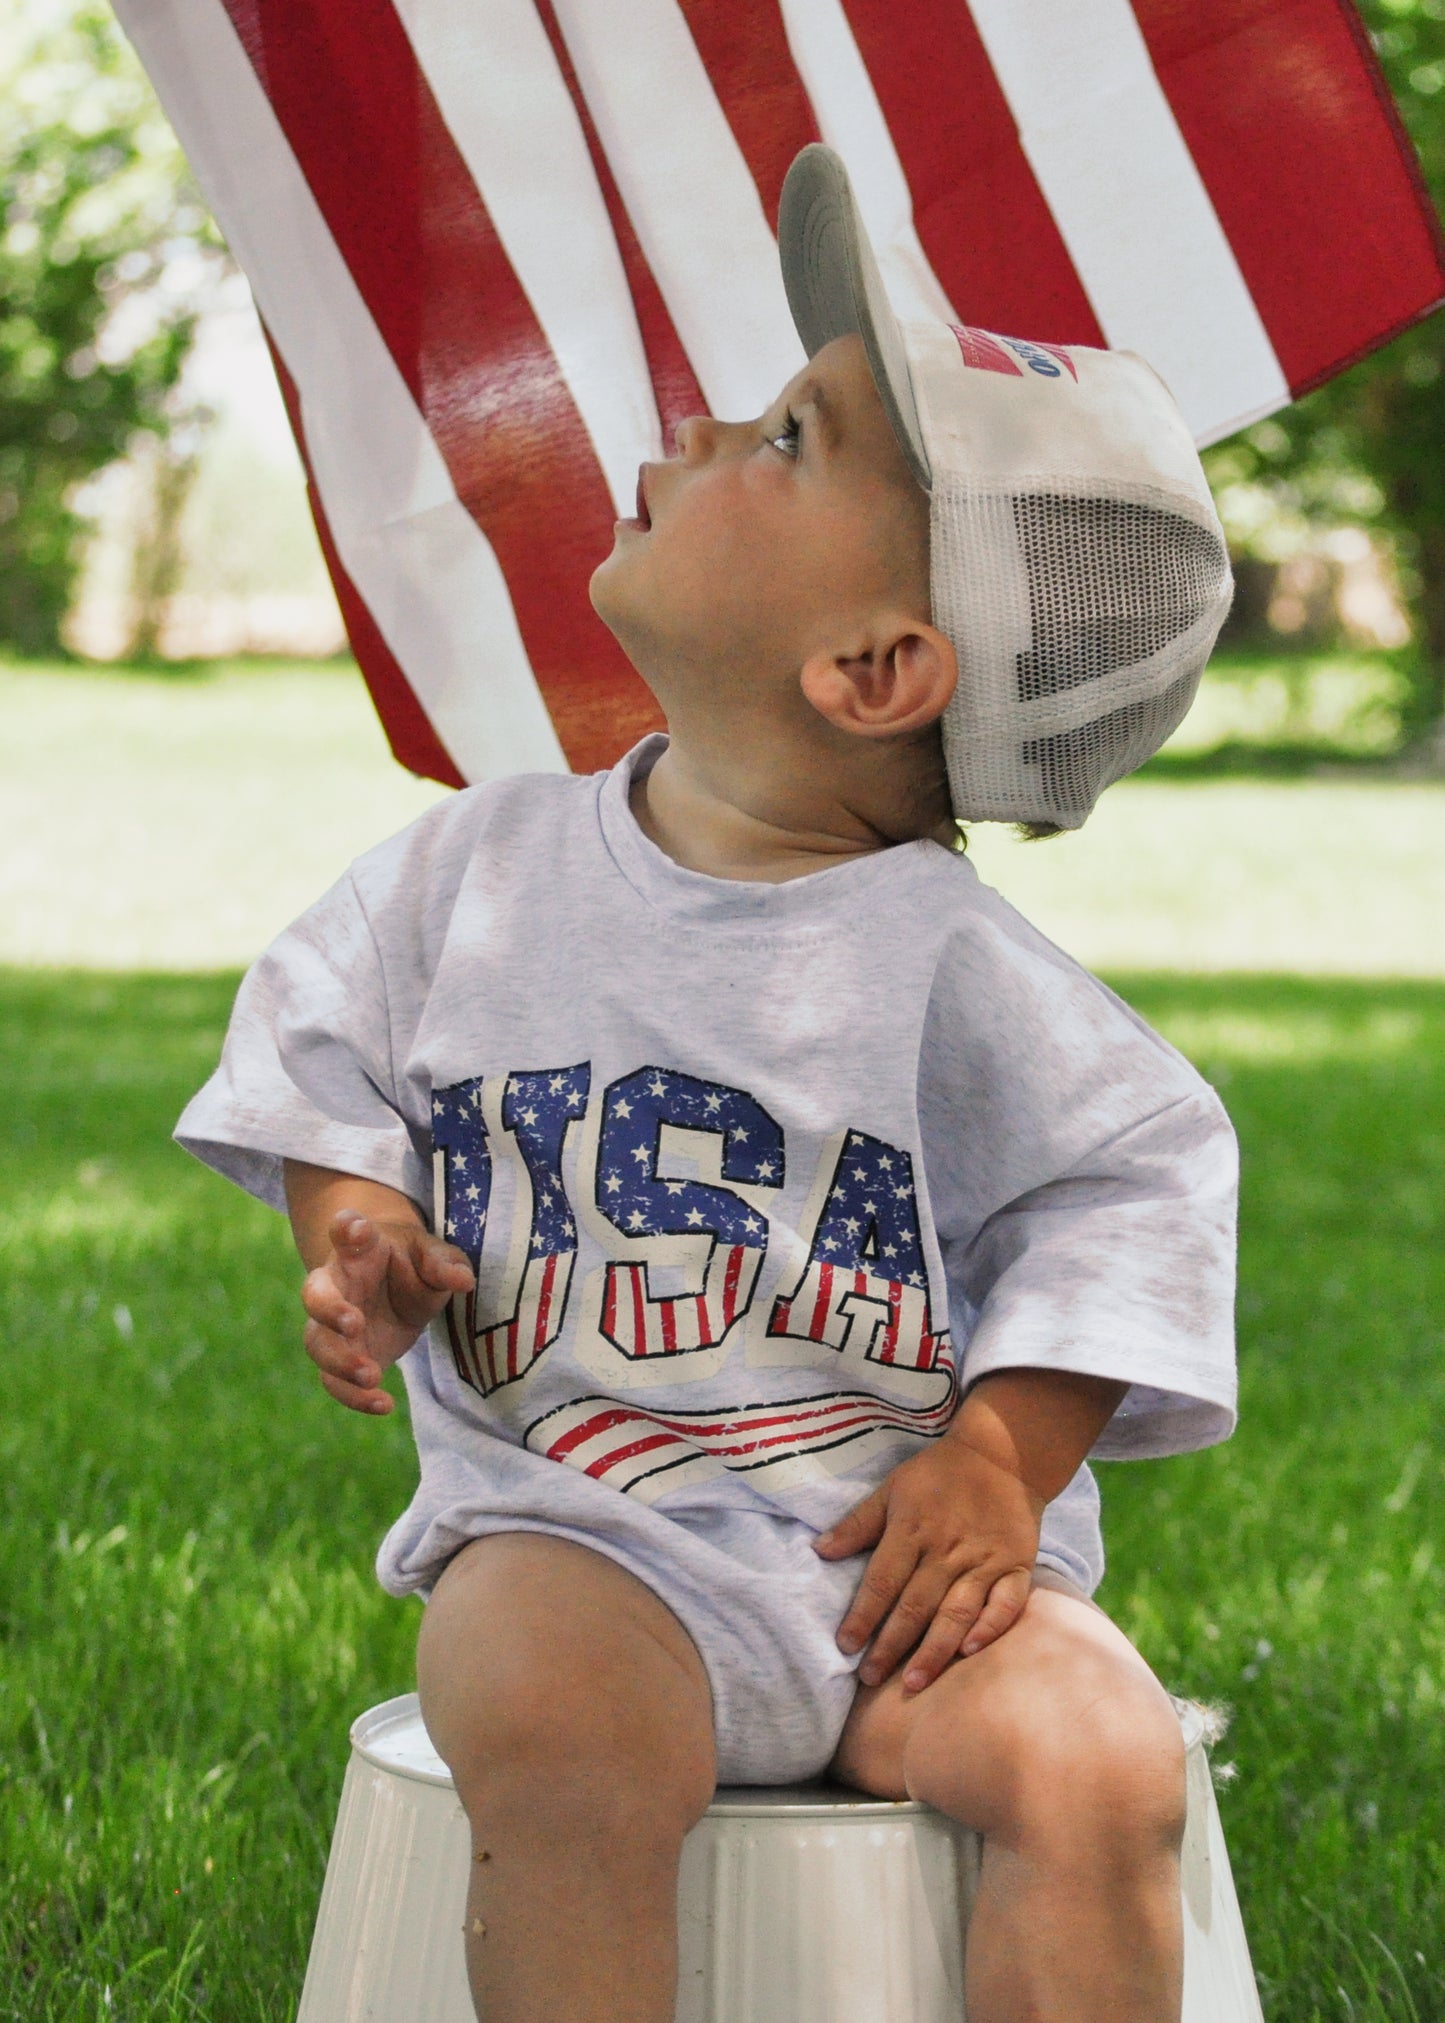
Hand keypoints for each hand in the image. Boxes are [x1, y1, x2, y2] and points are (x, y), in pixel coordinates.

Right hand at [301, 1209, 473, 1414]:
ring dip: (339, 1361)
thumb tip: (464, 1281)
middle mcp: (337, 1283)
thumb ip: (445, 1264)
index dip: (346, 1227)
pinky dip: (354, 1397)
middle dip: (329, 1309)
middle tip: (355, 1323)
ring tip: (372, 1375)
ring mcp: (333, 1323)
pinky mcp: (344, 1355)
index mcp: (359, 1248)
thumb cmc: (415, 1262)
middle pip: (315, 1294)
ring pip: (317, 1343)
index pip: (344, 1228)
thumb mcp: (434, 1255)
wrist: (400, 1283)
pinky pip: (334, 1380)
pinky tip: (384, 1404)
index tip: (356, 1229)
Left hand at [813, 1435, 1043, 1693]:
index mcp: (913, 1529)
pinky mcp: (1016, 1566)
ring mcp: (984, 1561)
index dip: (862, 1615)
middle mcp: (947, 1550)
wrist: (1003, 1454)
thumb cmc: (939, 1474)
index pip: (882, 1580)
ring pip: (957, 1612)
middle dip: (891, 1645)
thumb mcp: (893, 1488)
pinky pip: (1006, 1604)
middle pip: (915, 1604)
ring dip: (935, 1649)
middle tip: (870, 1678)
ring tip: (914, 1683)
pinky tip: (971, 1652)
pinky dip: (990, 1628)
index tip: (844, 1646)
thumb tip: (819, 1550)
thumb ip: (858, 1523)